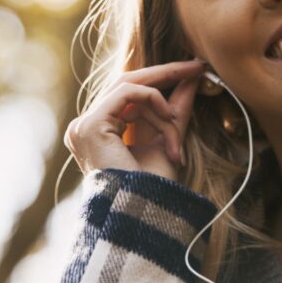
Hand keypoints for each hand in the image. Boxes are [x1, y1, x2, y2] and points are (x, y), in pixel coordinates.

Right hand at [64, 60, 208, 182]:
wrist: (145, 215)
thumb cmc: (154, 188)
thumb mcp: (169, 139)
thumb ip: (176, 109)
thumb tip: (191, 78)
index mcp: (98, 132)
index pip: (127, 93)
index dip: (159, 79)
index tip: (193, 70)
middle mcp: (85, 126)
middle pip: (127, 83)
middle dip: (165, 74)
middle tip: (197, 67)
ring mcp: (83, 125)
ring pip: (130, 89)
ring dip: (162, 104)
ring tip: (176, 125)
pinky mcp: (91, 125)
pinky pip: (126, 93)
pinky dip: (152, 98)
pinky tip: (167, 117)